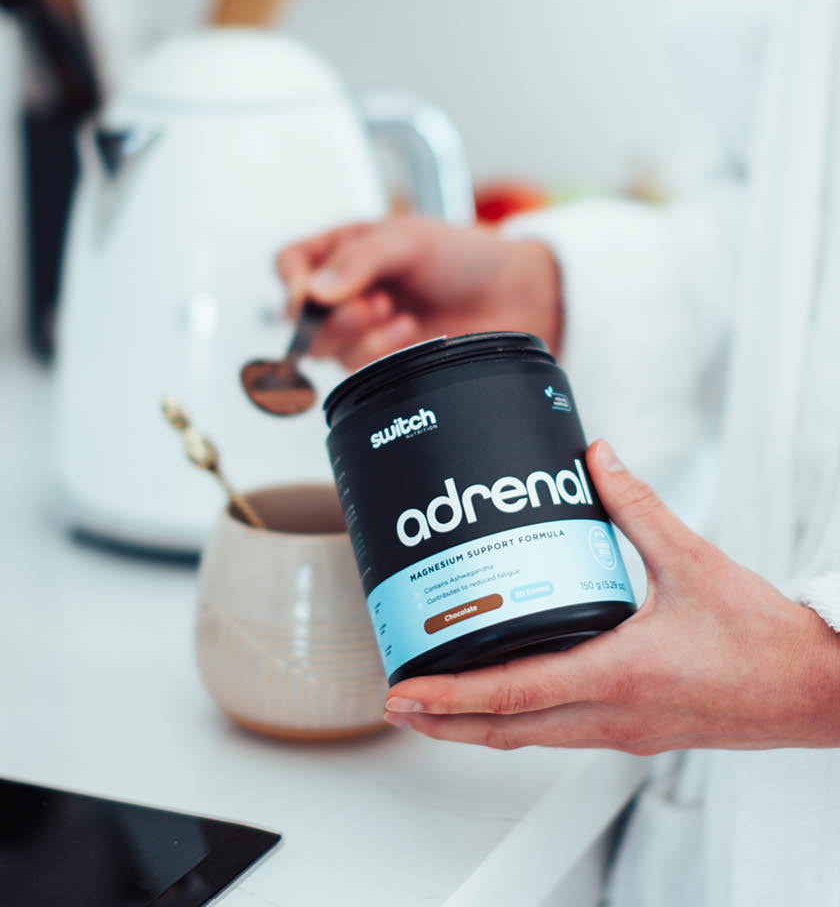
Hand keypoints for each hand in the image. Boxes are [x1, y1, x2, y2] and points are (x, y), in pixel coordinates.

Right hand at [274, 216, 561, 370]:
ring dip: (356, 334)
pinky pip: (355, 368)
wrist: (510, 296)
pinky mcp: (379, 360)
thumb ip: (358, 260)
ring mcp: (360, 329)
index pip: (290, 265)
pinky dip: (379, 351)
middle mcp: (345, 291)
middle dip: (330, 315)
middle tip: (370, 303)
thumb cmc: (463, 257)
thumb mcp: (408, 240)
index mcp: (343, 250)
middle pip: (297, 316)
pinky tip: (410, 331)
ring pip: (323, 348)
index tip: (310, 291)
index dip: (291, 281)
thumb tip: (313, 289)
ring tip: (394, 312)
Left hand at [383, 440, 839, 753]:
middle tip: (395, 701)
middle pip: (505, 730)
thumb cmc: (762, 639)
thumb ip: (636, 505)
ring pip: (528, 737)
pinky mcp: (630, 730)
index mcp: (617, 676)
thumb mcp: (692, 560)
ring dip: (475, 724)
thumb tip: (595, 456)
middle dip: (443, 721)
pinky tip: (502, 692)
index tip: (405, 693)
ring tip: (433, 701)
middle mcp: (609, 716)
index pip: (513, 693)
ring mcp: (619, 731)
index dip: (451, 695)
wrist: (814, 692)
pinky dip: (516, 718)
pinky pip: (556, 730)